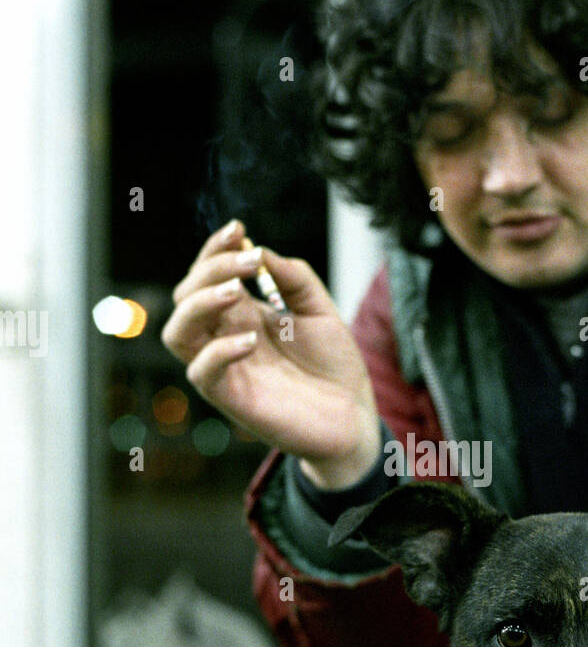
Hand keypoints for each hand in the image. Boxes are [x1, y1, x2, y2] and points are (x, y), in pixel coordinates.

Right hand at [162, 220, 381, 486]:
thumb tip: (262, 252)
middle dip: (211, 268)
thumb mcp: (321, 310)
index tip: (238, 229)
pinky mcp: (231, 398)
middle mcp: (224, 336)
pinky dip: (218, 351)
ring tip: (237, 290)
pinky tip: (250, 341)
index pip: (206, 274)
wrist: (353, 417)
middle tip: (251, 262)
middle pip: (185, 295)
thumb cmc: (334, 366)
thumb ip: (294, 278)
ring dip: (200, 303)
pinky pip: (202, 372)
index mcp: (241, 313)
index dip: (214, 248)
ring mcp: (224, 368)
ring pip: (177, 331)